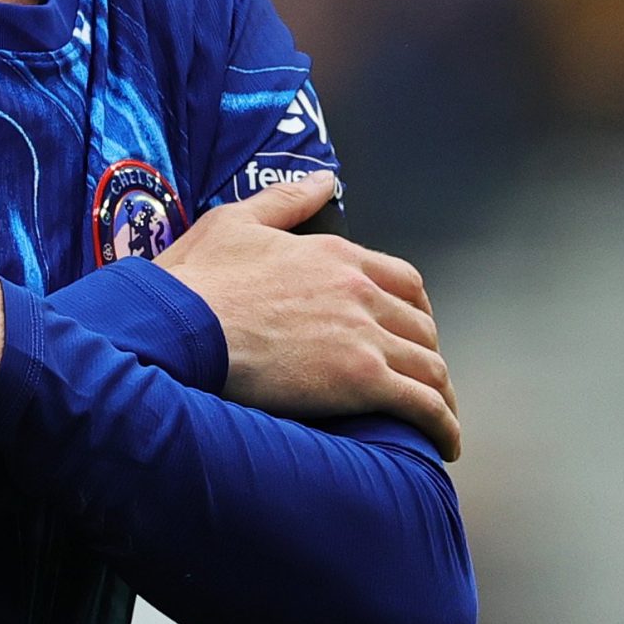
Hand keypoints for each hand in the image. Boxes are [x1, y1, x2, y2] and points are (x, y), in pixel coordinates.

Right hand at [154, 172, 460, 460]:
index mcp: (335, 255)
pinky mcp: (360, 380)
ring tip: (439, 420)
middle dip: (426, 354)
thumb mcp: (236, 222)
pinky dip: (441, 425)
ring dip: (440, 395)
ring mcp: (363, 335)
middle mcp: (360, 291)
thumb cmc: (196, 281)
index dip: (414, 309)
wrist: (179, 326)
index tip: (412, 330)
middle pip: (420, 326)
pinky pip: (421, 404)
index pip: (401, 280)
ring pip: (429, 366)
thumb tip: (323, 179)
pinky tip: (444, 444)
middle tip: (419, 378)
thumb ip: (286, 201)